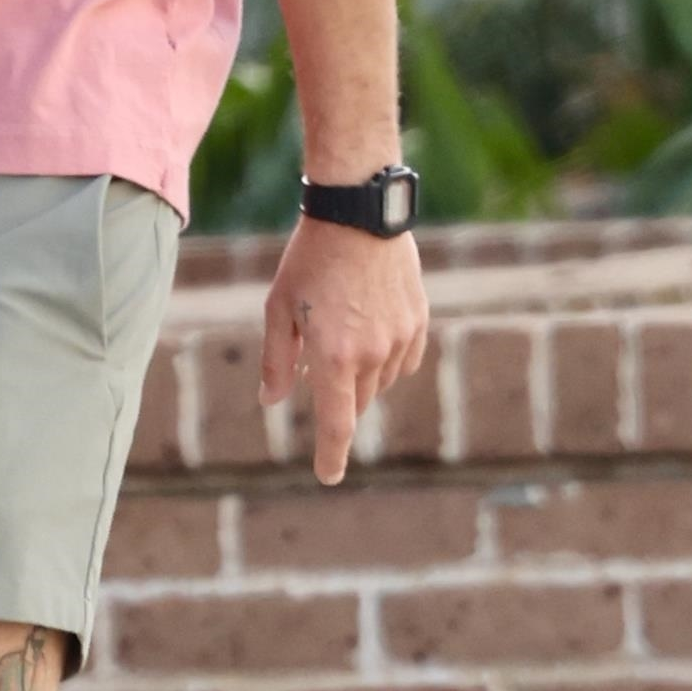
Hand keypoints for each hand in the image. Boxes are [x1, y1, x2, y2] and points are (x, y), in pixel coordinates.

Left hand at [259, 218, 428, 484]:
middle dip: (336, 399)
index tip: (328, 477)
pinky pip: (402, 360)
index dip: (332, 456)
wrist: (359, 213)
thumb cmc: (309, 260)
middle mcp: (373, 355)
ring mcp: (401, 339)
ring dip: (359, 375)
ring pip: (380, 382)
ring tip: (340, 328)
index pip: (337, 425)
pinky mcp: (419, 321)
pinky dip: (384, 358)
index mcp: (335, 357)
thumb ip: (277, 360)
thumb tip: (272, 400)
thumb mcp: (278, 308)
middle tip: (316, 358)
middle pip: (355, 403)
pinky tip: (368, 326)